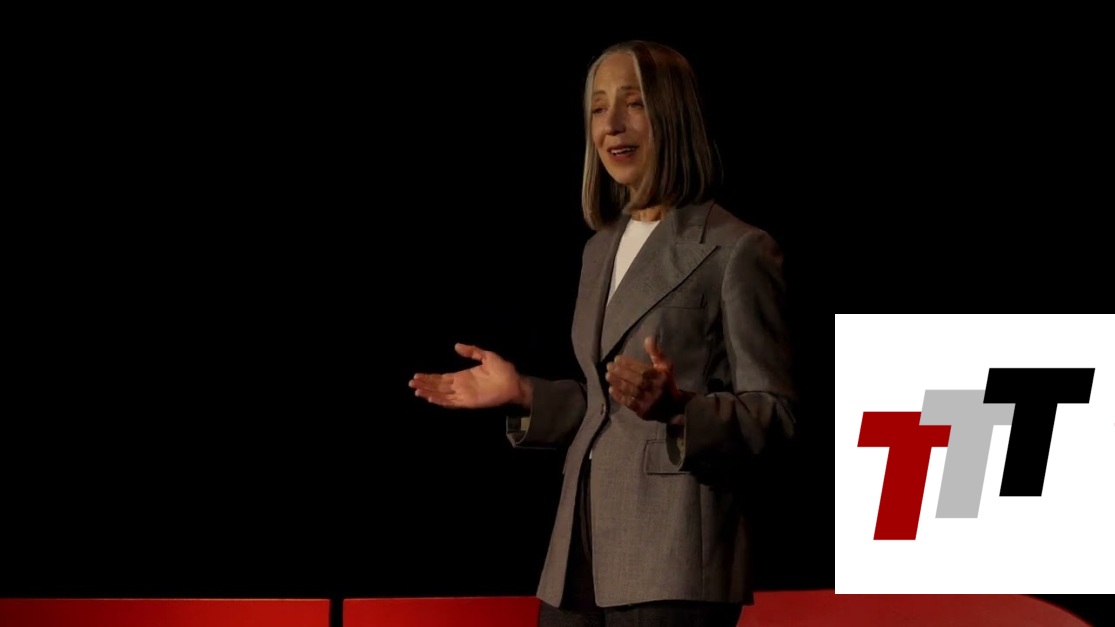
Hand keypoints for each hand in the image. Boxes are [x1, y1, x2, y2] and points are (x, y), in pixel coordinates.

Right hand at [410, 343, 527, 408]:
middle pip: (438, 386)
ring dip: (429, 393)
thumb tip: (456, 345)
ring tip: (417, 391)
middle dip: (425, 384)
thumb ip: (472, 351)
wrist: (514, 383)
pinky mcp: (468, 402)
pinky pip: (452, 402)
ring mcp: (463, 395)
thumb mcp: (486, 356)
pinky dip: (441, 401)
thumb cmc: (503, 370)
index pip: (441, 377)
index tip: (417, 375)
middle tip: (411, 383)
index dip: (429, 377)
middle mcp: (460, 386)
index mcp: (462, 376)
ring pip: (442, 395)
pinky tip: (431, 398)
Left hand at [605, 336, 687, 422]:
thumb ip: (656, 353)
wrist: (673, 408)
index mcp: (662, 377)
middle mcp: (656, 390)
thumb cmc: (666, 383)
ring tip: (608, 376)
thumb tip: (648, 338)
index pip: (644, 370)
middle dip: (621, 372)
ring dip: (618, 383)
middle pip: (636, 380)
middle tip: (609, 366)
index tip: (617, 358)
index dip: (630, 364)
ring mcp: (649, 402)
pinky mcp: (643, 412)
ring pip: (632, 391)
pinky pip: (630, 403)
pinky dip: (620, 397)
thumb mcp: (665, 367)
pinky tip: (611, 390)